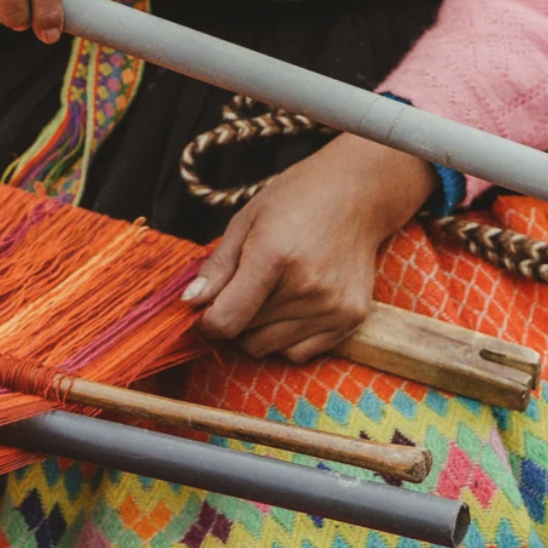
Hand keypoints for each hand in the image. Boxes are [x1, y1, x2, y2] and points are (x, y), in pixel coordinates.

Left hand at [182, 135, 434, 361]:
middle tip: (242, 290)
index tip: (204, 310)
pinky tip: (293, 305)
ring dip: (259, 329)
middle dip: (234, 318)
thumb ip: (218, 266)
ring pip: (270, 348)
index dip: (206, 321)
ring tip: (270, 293)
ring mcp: (332, 306)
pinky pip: (300, 353)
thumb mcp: (246, 220)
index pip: (227, 319)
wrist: (357, 193)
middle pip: (245, 335)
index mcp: (274, 255)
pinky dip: (286, 338)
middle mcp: (307, 287)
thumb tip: (190, 303)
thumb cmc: (296, 200)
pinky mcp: (351, 318)